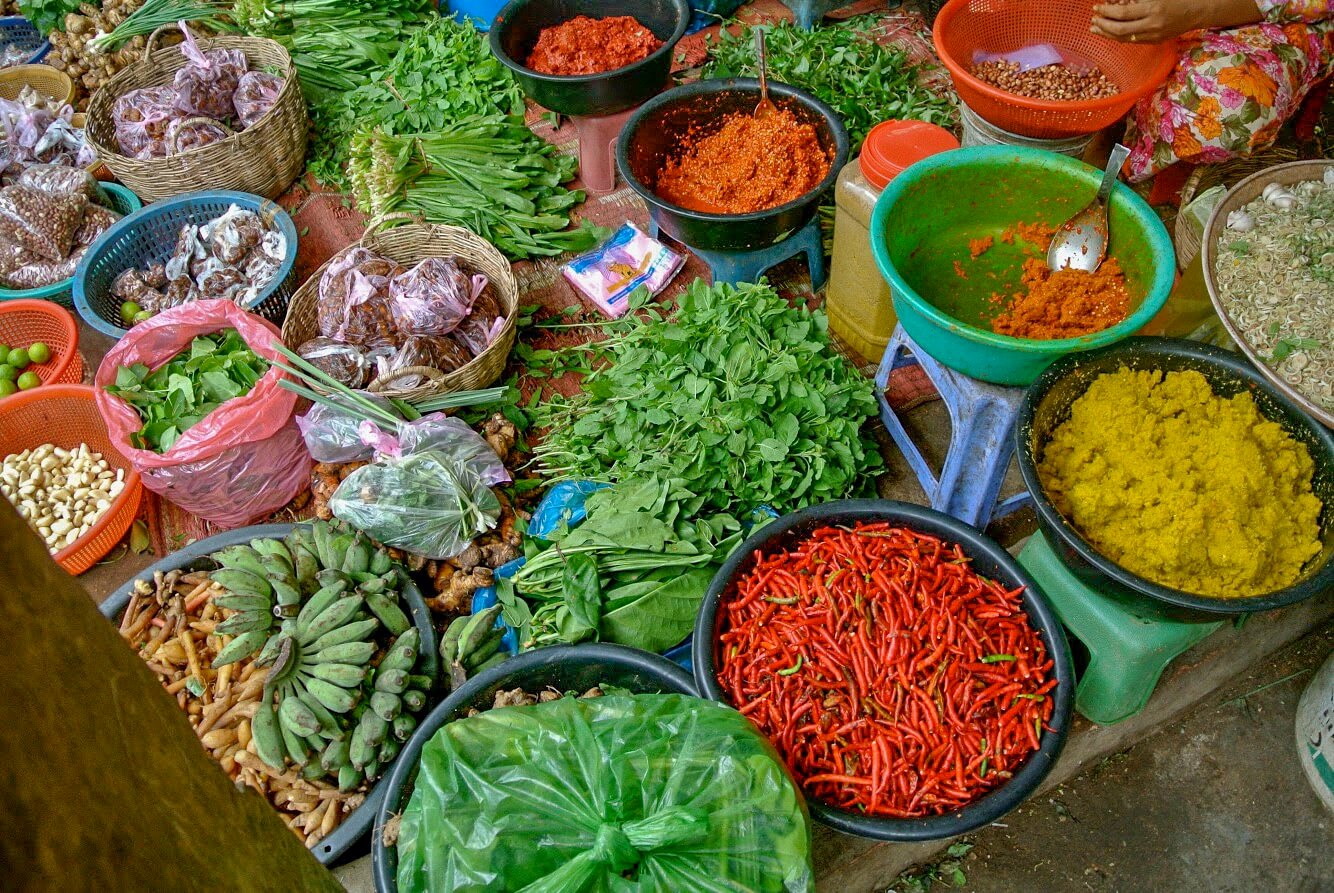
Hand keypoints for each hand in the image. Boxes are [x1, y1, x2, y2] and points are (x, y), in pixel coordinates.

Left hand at [1091, 0, 1261, 42]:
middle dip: (1103, 26)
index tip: (1096, 8)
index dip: (1107, 12)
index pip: (1123, 14)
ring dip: (1107, 34)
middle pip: (1120, 29)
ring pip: (1124, 38)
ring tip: (1096, 28)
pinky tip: (1110, 32)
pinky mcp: (1155, 41)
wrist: (1198, 9)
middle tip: (1093, 21)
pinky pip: (1132, 41)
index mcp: (1153, 8)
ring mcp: (1154, 35)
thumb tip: (1116, 1)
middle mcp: (1153, 24)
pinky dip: (1119, 37)